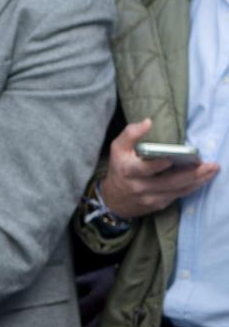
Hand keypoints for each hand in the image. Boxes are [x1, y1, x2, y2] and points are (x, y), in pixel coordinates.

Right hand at [99, 119, 218, 218]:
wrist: (114, 200)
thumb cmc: (119, 168)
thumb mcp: (118, 148)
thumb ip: (131, 134)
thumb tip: (148, 122)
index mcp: (128, 170)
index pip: (144, 169)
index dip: (158, 165)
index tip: (171, 158)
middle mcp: (139, 186)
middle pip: (169, 181)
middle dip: (192, 173)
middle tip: (210, 165)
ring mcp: (150, 198)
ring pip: (177, 190)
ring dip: (198, 181)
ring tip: (212, 171)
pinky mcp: (158, 205)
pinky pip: (178, 195)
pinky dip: (192, 187)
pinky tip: (202, 180)